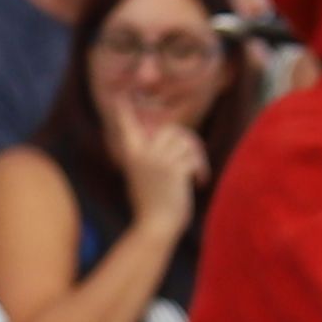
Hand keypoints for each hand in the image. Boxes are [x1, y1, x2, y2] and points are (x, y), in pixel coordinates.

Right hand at [114, 101, 213, 229]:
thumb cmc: (152, 205)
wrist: (155, 226)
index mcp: (131, 153)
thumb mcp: (144, 176)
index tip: (119, 95)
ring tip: (196, 173)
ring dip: (196, 156)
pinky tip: (199, 182)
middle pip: (171, 129)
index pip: (127, 125)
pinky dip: (201, 169)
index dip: (126, 109)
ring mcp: (157, 160)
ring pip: (186, 141)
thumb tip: (173, 141)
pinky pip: (193, 158)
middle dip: (188, 140)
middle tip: (194, 157)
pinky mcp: (174, 170)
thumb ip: (151, 157)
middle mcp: (142, 153)